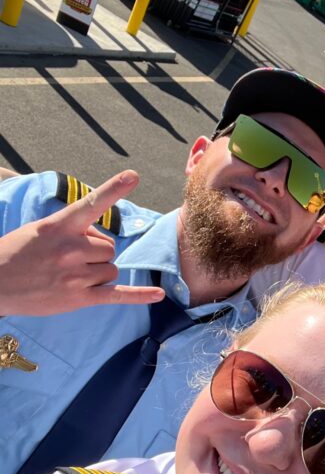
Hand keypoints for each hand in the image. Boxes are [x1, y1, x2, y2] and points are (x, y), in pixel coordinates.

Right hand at [0, 171, 165, 315]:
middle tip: (67, 260)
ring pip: (111, 269)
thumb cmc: (16, 254)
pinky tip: (159, 294)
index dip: (114, 188)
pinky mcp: (79, 298)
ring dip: (98, 273)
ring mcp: (76, 275)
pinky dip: (139, 295)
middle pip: (109, 247)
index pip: (91, 203)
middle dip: (95, 253)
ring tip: (70, 276)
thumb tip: (99, 240)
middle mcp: (71, 249)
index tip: (134, 175)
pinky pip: (117, 295)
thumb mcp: (40, 230)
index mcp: (60, 226)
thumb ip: (71, 230)